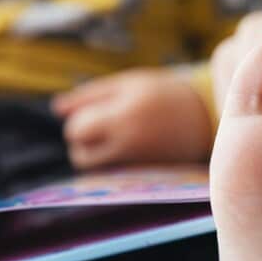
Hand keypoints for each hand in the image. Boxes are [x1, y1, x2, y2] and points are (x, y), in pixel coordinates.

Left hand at [52, 68, 213, 169]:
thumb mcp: (128, 84)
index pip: (76, 130)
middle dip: (81, 142)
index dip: (77, 124)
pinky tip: (124, 151)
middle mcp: (129, 142)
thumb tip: (56, 109)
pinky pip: (110, 175)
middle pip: (80, 155)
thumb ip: (89, 95)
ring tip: (110, 140)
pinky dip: (109, 165)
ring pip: (94, 169)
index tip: (91, 116)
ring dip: (91, 156)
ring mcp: (137, 162)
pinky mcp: (144, 176)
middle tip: (98, 129)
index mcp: (123, 115)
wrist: (205, 117)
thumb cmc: (161, 94)